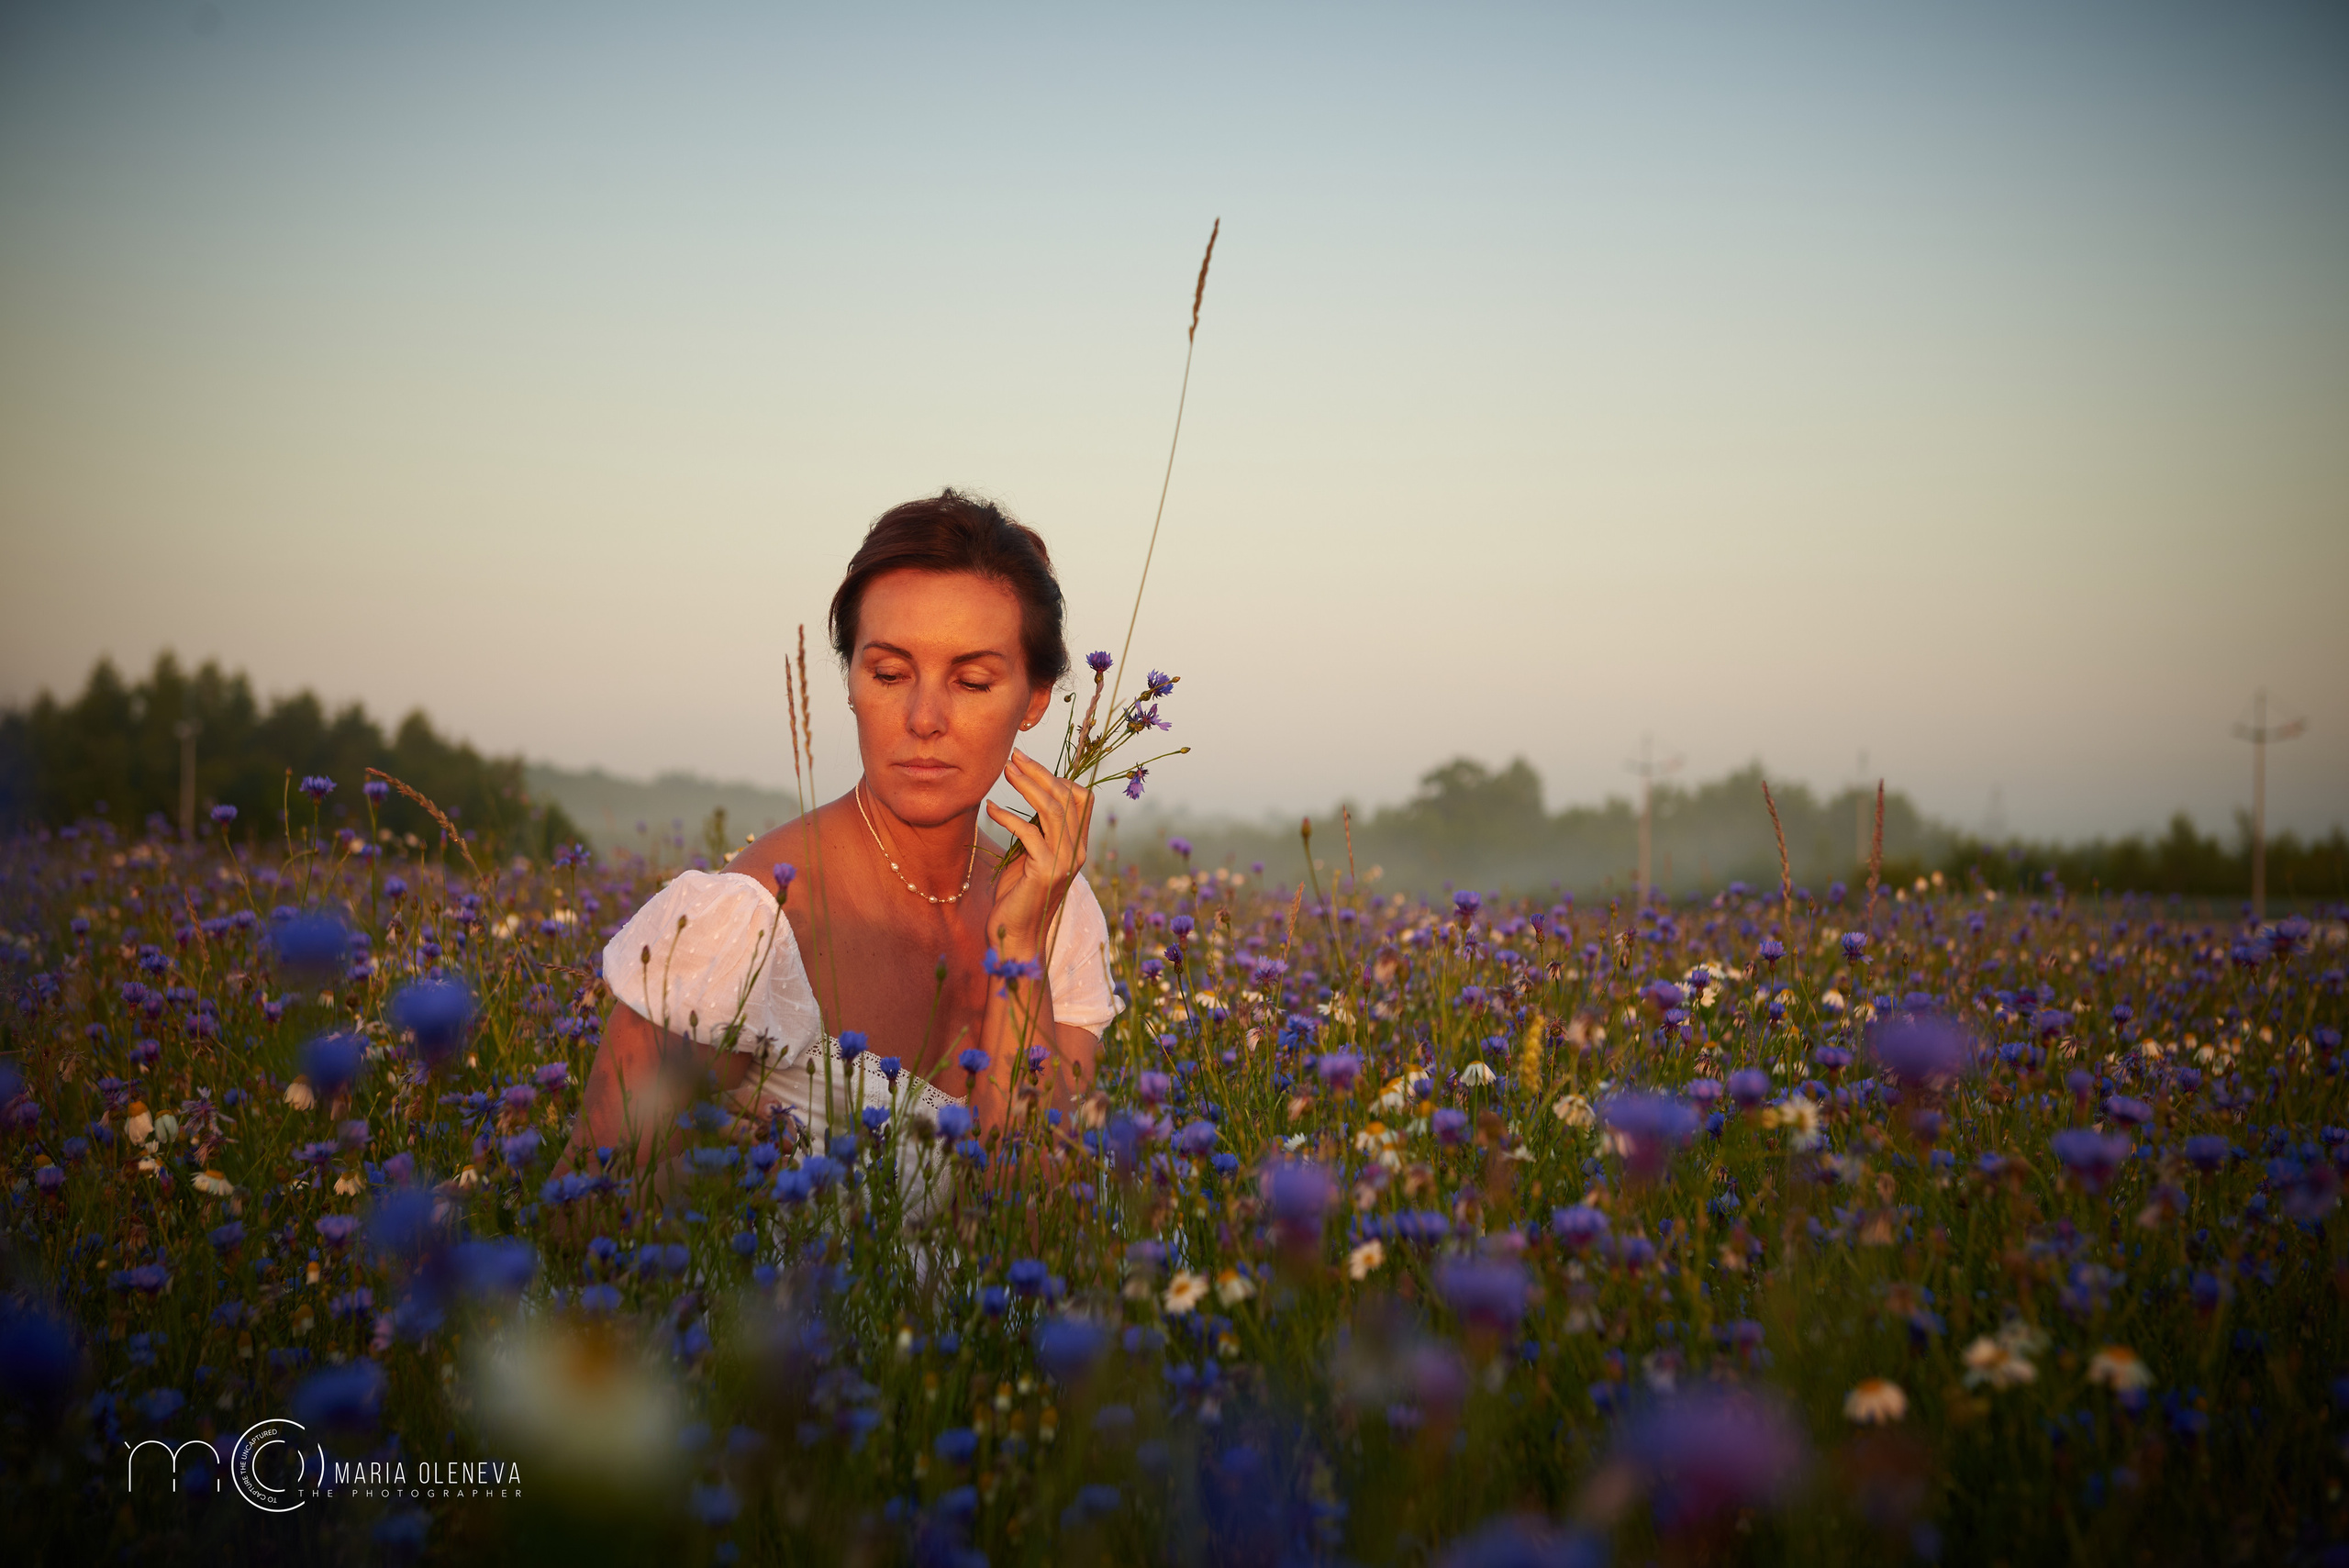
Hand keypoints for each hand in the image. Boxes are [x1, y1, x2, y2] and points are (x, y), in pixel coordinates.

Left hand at [984, 750, 1092, 954]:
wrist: (1016, 936)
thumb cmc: (1018, 895)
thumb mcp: (1030, 855)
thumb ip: (1037, 830)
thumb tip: (1028, 795)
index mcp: (1077, 845)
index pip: (1081, 798)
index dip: (1057, 776)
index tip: (1028, 764)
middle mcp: (1077, 851)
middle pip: (1066, 797)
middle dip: (1039, 773)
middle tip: (1013, 757)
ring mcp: (1065, 861)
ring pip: (1052, 810)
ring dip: (1027, 785)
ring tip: (1005, 771)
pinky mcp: (1046, 871)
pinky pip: (1030, 832)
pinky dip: (1007, 816)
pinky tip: (989, 808)